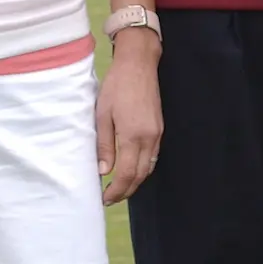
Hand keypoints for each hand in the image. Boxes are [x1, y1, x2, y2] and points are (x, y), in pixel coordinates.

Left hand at [96, 31, 162, 205]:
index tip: (104, 198)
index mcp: (133, 136)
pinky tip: (131, 169)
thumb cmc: (117, 86)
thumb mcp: (102, 115)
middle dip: (125, 191)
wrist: (139, 65)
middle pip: (139, 176)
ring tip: (119, 188)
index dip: (116, 191)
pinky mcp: (159, 128)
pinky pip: (152, 157)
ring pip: (148, 168)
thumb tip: (103, 171)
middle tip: (110, 198)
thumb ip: (104, 145)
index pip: (126, 174)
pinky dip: (142, 169)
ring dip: (134, 182)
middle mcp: (149, 138)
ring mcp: (157, 134)